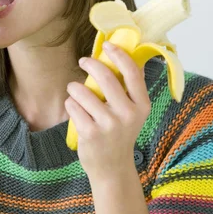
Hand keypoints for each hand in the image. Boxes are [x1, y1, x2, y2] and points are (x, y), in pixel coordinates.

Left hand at [65, 42, 150, 180]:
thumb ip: (130, 88)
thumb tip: (122, 53)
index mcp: (142, 105)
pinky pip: (73, 106)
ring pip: (82, 90)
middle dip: (90, 64)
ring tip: (76, 93)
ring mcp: (109, 124)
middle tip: (83, 61)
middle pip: (105, 76)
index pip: (132, 72)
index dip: (119, 55)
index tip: (107, 45)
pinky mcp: (90, 133)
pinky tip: (76, 111)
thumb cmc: (120, 133)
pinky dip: (71, 105)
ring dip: (75, 88)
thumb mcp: (134, 112)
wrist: (112, 168)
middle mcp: (128, 114)